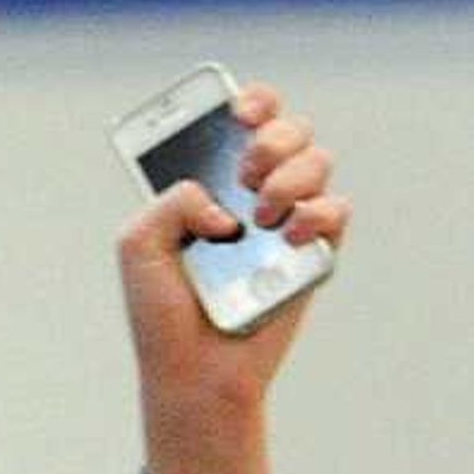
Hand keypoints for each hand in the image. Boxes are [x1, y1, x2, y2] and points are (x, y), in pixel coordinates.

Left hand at [117, 81, 347, 473]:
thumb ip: (168, 200)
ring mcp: (288, 220)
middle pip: (289, 127)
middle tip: (246, 172)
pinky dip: (317, 212)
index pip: (243, 119)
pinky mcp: (314, 254)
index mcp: (211, 180)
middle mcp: (253, 193)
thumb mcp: (137, 245)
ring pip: (318, 159)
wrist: (194, 373)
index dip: (250, 100)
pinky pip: (336, 209)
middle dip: (272, 135)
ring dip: (290, 175)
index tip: (238, 111)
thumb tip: (223, 204)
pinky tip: (288, 235)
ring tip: (262, 215)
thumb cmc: (163, 311)